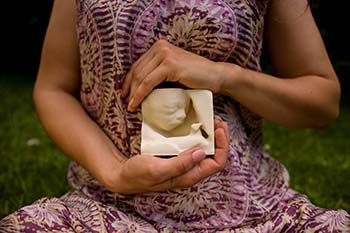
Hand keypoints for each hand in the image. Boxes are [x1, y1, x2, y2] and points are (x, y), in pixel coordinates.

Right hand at [106, 119, 228, 193]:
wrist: (121, 174)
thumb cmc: (137, 174)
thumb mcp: (157, 170)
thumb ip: (179, 164)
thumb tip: (201, 152)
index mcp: (189, 176)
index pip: (216, 163)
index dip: (222, 146)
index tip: (219, 129)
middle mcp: (189, 170)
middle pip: (214, 155)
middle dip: (219, 138)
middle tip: (217, 120)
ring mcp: (183, 163)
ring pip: (204, 150)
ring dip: (209, 135)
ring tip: (208, 120)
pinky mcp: (175, 156)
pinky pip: (192, 145)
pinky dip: (196, 134)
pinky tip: (193, 125)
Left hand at [121, 39, 223, 111]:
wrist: (215, 76)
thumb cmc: (196, 77)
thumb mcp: (172, 72)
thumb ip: (158, 73)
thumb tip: (138, 88)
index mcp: (160, 47)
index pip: (138, 65)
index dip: (128, 82)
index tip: (125, 95)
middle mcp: (160, 47)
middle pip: (137, 70)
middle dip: (129, 89)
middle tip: (126, 104)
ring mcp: (165, 54)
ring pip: (141, 77)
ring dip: (133, 94)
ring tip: (131, 107)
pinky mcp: (170, 65)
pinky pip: (148, 82)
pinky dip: (140, 95)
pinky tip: (136, 104)